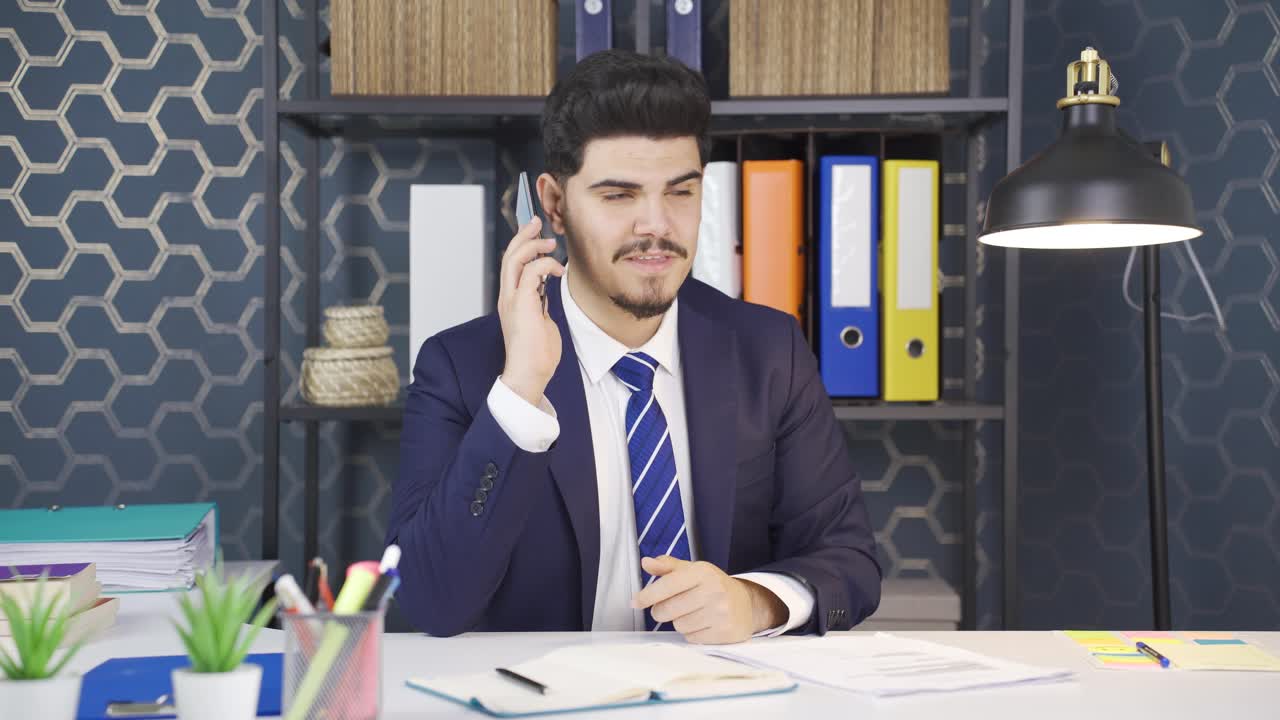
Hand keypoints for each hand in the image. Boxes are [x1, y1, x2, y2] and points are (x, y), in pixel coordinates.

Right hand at [498, 216, 564, 405]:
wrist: (529, 374)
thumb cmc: (537, 355)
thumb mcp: (541, 322)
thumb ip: (540, 304)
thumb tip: (546, 293)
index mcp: (511, 300)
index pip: (511, 265)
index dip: (520, 245)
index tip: (534, 233)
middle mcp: (507, 297)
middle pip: (509, 256)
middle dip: (523, 236)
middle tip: (537, 223)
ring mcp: (512, 300)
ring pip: (514, 260)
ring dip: (533, 246)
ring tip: (550, 243)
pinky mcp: (521, 305)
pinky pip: (530, 273)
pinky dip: (544, 264)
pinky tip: (556, 270)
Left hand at [631, 556, 787, 644]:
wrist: (747, 604)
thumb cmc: (713, 586)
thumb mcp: (692, 571)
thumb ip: (668, 567)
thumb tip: (646, 562)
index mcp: (703, 572)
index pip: (667, 585)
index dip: (647, 595)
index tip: (635, 602)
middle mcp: (714, 590)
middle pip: (667, 609)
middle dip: (663, 611)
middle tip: (672, 607)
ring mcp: (721, 612)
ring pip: (678, 625)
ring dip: (680, 622)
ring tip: (694, 613)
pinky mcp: (725, 632)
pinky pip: (692, 638)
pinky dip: (693, 633)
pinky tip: (704, 624)